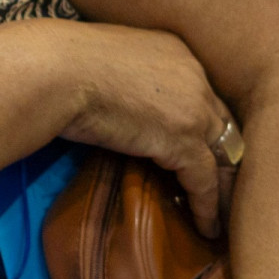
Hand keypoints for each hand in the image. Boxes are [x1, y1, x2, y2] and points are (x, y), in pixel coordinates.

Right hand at [9, 20, 238, 236]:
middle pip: (222, 124)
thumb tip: (112, 99)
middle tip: (226, 186)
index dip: (204, 123)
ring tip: (225, 214)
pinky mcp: (183, 139)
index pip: (202, 93)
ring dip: (226, 188)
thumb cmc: (59, 63)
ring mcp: (193, 107)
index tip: (202, 148)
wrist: (53, 72)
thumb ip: (124, 80)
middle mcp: (194, 74)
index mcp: (174, 51)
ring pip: (224, 155)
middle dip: (226, 156)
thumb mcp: (104, 63)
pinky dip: (207, 207)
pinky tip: (206, 227)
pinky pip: (205, 181)